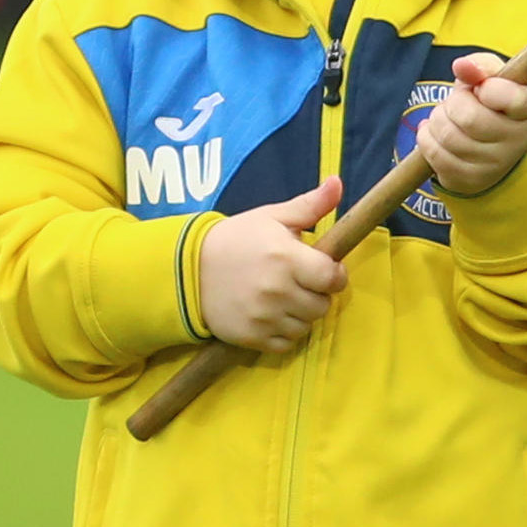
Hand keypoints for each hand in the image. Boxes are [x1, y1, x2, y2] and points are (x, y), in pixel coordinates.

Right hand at [196, 177, 353, 352]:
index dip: (334, 274)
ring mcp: (263, 317)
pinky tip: (273, 315)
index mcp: (287, 258)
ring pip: (306, 326)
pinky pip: (286, 344)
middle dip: (317, 294)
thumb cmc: (237, 238)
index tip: (323, 269)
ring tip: (285, 297)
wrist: (188, 268)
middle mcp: (277, 290)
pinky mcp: (251, 337)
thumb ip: (309, 205)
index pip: (333, 278)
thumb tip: (338, 182)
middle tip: (299, 282)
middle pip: (322, 305)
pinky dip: (285, 332)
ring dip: (301, 314)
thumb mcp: (271, 216)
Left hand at [420, 53, 526, 195]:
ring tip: (449, 117)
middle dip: (454, 103)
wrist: (494, 146)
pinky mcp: (470, 180)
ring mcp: (495, 165)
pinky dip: (427, 136)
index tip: (482, 88)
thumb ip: (481, 66)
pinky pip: (434, 153)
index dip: (488, 88)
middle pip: (469, 118)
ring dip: (438, 119)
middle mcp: (518, 141)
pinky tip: (438, 133)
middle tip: (459, 102)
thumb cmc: (493, 103)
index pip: (511, 99)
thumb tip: (461, 66)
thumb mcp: (495, 78)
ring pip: (447, 135)